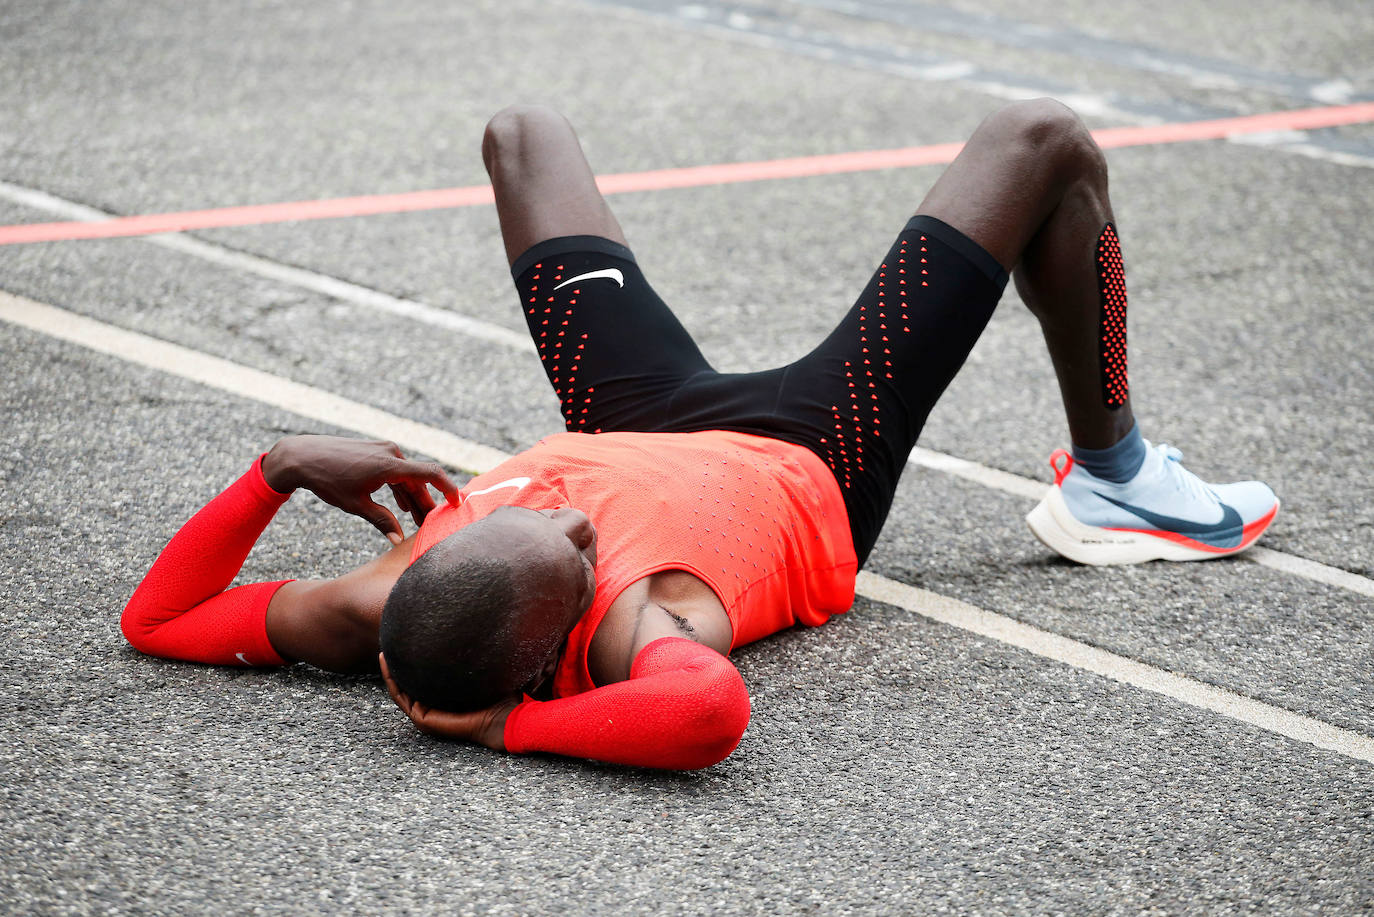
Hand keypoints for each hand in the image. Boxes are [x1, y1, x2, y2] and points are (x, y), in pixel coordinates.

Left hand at [262, 435, 458, 542]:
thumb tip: (399, 540)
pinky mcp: (375, 451)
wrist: (302, 455)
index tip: (457, 504)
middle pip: (419, 481)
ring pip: (407, 477)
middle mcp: (391, 453)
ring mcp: (383, 450)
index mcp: (389, 465)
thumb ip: (381, 521)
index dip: (448, 488)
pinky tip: (400, 504)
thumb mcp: (356, 504)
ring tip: (417, 519)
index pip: (430, 474)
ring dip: (413, 498)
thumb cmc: (327, 480)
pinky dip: (401, 488)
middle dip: (426, 504)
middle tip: (432, 525)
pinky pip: (396, 470)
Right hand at [380, 653, 518, 750]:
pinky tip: (388, 665)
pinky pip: (402, 699)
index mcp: (446, 699)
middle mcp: (434, 708)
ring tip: (384, 653)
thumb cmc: (500, 697)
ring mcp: (427, 715)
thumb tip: (477, 631)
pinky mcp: (424, 720)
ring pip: (401, 691)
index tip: (410, 642)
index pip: (425, 680)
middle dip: (398, 666)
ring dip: (390, 673)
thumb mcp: (484, 672)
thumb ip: (476, 658)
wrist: (504, 719)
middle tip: (390, 644)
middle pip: (409, 685)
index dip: (415, 663)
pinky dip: (393, 682)